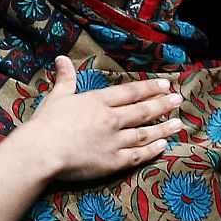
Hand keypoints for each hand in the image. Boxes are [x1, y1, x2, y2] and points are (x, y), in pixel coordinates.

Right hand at [27, 56, 183, 182]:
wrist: (41, 151)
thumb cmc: (45, 124)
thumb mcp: (56, 97)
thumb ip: (65, 79)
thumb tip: (62, 59)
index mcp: (98, 101)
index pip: (130, 92)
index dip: (150, 88)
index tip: (165, 85)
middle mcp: (111, 119)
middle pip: (143, 110)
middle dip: (163, 104)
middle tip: (179, 100)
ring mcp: (114, 141)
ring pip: (145, 133)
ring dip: (163, 127)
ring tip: (178, 123)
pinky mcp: (113, 162)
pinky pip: (138, 155)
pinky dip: (152, 150)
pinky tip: (164, 145)